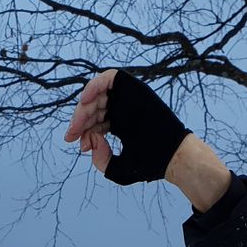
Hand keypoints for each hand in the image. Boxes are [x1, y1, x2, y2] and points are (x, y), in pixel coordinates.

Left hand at [63, 69, 189, 184]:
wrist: (173, 157)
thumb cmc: (150, 164)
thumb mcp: (117, 168)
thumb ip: (100, 160)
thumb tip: (91, 140)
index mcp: (119, 125)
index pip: (93, 123)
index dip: (81, 131)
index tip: (77, 144)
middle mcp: (121, 109)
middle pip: (92, 107)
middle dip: (79, 119)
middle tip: (73, 133)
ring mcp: (127, 98)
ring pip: (98, 93)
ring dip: (85, 104)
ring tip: (79, 120)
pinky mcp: (134, 88)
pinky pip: (110, 78)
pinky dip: (95, 85)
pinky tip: (86, 100)